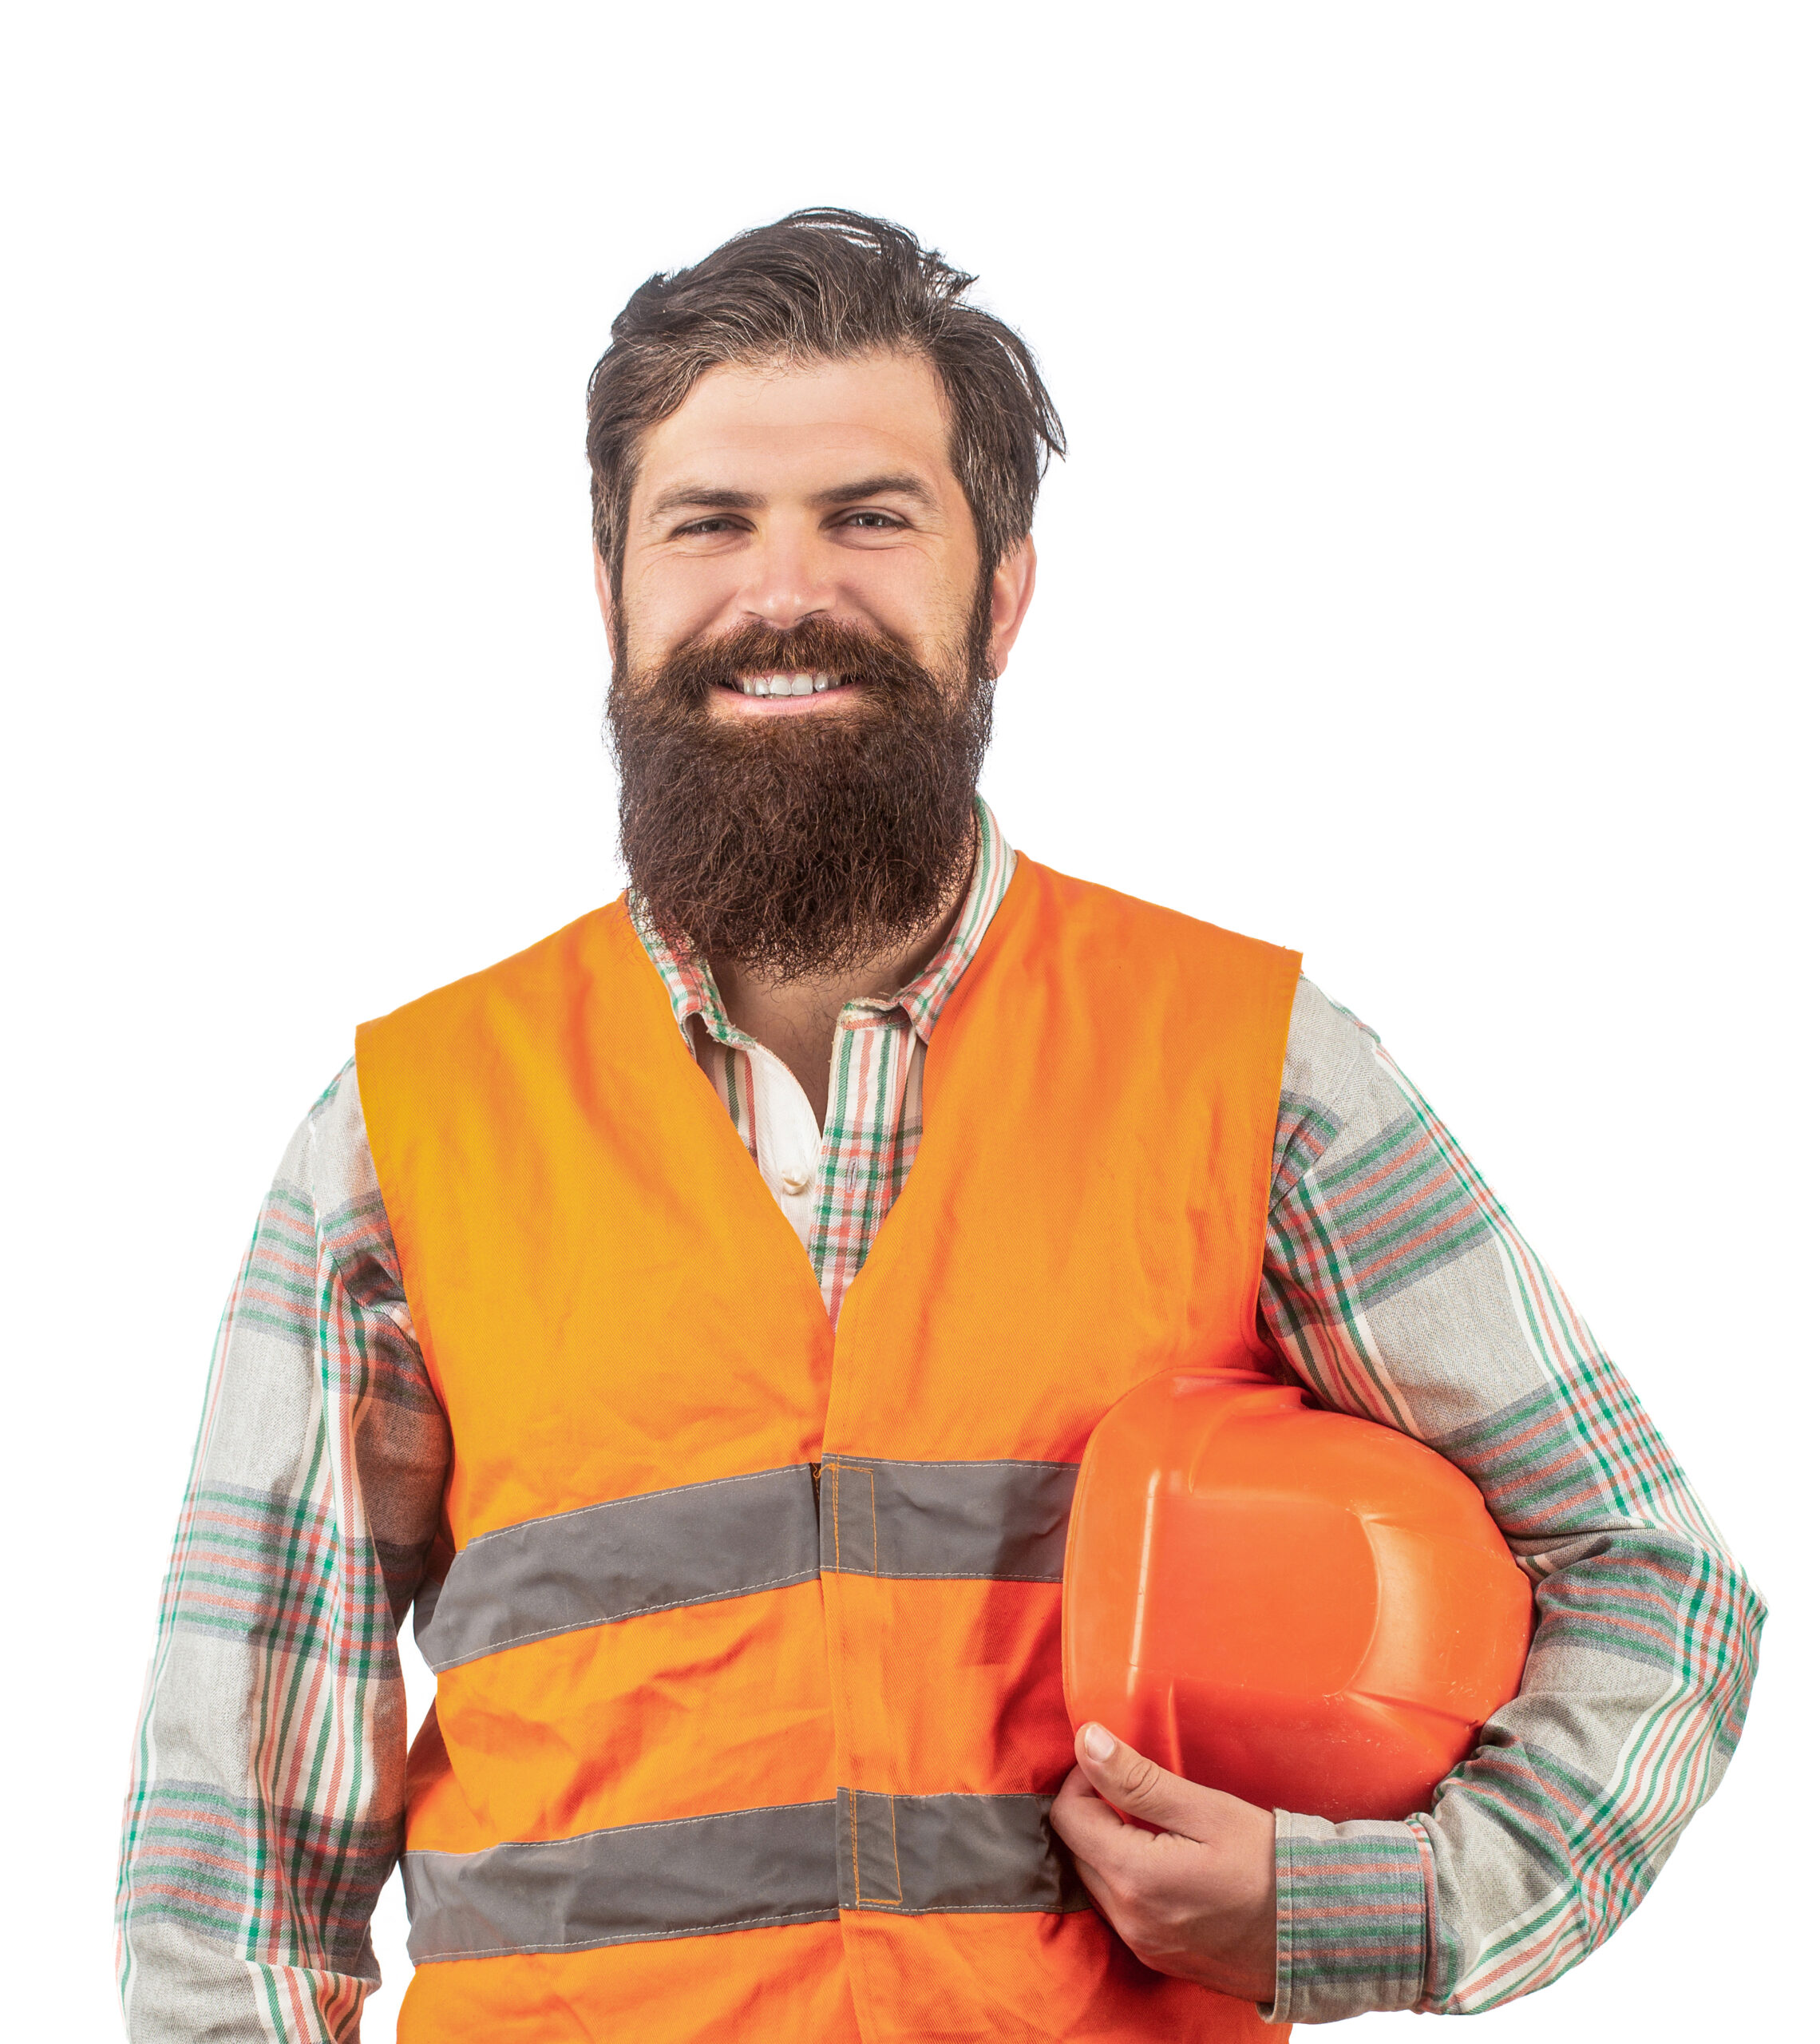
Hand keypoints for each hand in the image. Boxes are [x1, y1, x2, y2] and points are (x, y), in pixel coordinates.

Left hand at [1048, 1721, 1277, 2004]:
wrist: (1320, 1932)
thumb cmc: (1270, 1863)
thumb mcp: (1206, 1809)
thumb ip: (1138, 1779)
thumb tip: (1087, 1742)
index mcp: (1135, 1879)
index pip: (1068, 1819)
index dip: (1083, 1780)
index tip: (1114, 1765)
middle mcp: (1130, 1921)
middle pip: (1077, 1852)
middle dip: (1095, 1813)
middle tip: (1136, 1791)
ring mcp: (1144, 1945)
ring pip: (1095, 1882)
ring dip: (1109, 1847)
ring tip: (1153, 1824)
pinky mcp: (1160, 1958)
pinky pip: (1121, 1911)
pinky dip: (1128, 1880)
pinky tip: (1164, 1860)